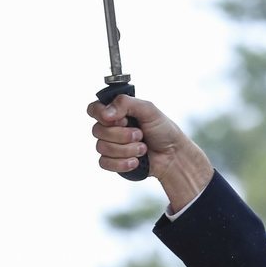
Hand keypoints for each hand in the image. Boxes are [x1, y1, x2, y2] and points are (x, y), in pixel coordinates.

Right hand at [87, 94, 212, 209]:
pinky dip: (122, 163)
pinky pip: (104, 163)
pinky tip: (135, 161)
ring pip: (102, 148)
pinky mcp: (111, 162)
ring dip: (126, 149)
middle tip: (140, 134)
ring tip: (142, 148)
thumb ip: (126, 104)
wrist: (171, 155)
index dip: (101, 114)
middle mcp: (110, 128)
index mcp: (117, 112)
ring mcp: (110, 146)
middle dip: (121, 135)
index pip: (94, 109)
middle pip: (98, 130)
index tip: (120, 119)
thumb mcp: (148, 109)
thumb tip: (106, 113)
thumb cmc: (162, 130)